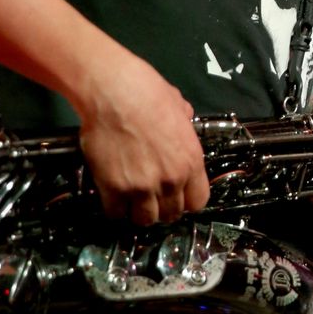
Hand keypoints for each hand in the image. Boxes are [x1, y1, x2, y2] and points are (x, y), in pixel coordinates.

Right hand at [77, 54, 209, 224]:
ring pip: (144, 219)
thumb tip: (183, 122)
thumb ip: (185, 125)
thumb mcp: (180, 108)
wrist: (116, 93)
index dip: (187, 201)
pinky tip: (114, 195)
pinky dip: (115, 207)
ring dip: (138, 211)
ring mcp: (142, 187)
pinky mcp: (114, 189)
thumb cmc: (150, 94)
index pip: (198, 201)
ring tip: (132, 198)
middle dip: (162, 207)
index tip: (177, 196)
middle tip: (152, 196)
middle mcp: (171, 179)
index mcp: (191, 160)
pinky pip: (116, 213)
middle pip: (171, 214)